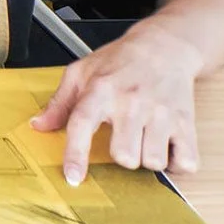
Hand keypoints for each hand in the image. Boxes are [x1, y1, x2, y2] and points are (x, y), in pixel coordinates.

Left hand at [29, 21, 203, 185]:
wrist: (164, 45)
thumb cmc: (120, 60)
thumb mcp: (82, 72)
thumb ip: (59, 102)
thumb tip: (38, 126)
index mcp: (100, 89)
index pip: (82, 123)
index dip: (76, 154)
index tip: (73, 177)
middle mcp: (131, 101)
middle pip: (124, 156)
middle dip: (123, 155)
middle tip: (124, 137)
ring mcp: (160, 112)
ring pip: (153, 162)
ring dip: (148, 158)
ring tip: (145, 138)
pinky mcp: (185, 121)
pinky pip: (185, 162)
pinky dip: (177, 163)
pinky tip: (167, 146)